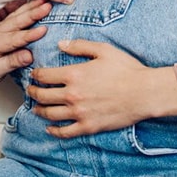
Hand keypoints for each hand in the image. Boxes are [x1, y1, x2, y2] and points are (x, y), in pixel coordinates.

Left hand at [0, 0, 52, 84]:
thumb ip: (9, 63)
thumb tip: (29, 56)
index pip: (14, 39)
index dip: (29, 35)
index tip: (44, 30)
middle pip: (17, 21)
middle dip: (34, 13)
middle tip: (48, 6)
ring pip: (18, 15)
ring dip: (32, 7)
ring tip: (46, 0)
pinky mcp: (3, 26)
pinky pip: (17, 15)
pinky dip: (27, 7)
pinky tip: (37, 2)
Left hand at [27, 39, 176, 137]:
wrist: (145, 93)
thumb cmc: (127, 70)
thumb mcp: (103, 50)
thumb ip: (79, 46)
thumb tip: (60, 44)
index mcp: (74, 74)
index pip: (44, 76)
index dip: (35, 74)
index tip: (34, 74)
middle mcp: (72, 95)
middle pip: (42, 95)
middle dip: (33, 92)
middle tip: (31, 90)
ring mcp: (79, 113)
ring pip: (50, 114)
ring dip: (39, 110)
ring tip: (36, 108)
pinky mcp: (89, 126)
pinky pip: (65, 132)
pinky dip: (54, 131)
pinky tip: (50, 128)